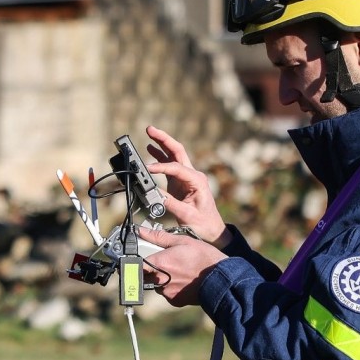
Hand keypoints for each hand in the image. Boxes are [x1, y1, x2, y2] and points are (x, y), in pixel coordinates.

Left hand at [138, 226, 225, 306]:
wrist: (221, 279)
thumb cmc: (204, 258)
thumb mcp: (182, 241)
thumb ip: (159, 237)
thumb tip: (142, 231)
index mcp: (158, 263)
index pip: (135, 264)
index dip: (135, 260)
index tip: (139, 258)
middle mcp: (159, 280)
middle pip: (143, 275)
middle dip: (149, 269)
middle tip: (163, 262)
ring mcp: (166, 292)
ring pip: (155, 284)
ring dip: (161, 278)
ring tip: (177, 270)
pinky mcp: (174, 301)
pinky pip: (167, 293)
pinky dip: (171, 287)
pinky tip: (183, 280)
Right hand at [142, 126, 227, 246]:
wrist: (212, 229)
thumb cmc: (203, 223)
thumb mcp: (187, 215)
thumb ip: (171, 204)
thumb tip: (155, 194)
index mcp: (197, 180)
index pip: (176, 167)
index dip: (161, 167)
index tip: (148, 169)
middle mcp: (193, 175)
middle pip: (177, 151)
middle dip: (164, 139)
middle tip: (150, 129)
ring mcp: (187, 177)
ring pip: (174, 155)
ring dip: (161, 143)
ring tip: (149, 134)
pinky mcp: (180, 182)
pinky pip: (169, 165)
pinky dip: (160, 156)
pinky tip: (151, 149)